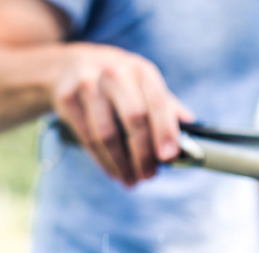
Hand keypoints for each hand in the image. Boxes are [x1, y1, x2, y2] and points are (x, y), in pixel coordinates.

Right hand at [51, 43, 194, 185]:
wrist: (67, 65)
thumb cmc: (115, 80)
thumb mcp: (141, 82)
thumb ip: (165, 104)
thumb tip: (191, 125)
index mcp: (140, 70)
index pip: (158, 102)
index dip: (165, 131)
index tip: (169, 157)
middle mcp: (115, 73)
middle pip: (133, 119)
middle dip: (143, 153)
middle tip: (149, 176)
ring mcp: (88, 84)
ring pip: (106, 134)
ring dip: (121, 163)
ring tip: (131, 180)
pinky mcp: (66, 98)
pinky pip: (86, 138)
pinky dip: (102, 161)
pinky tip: (113, 172)